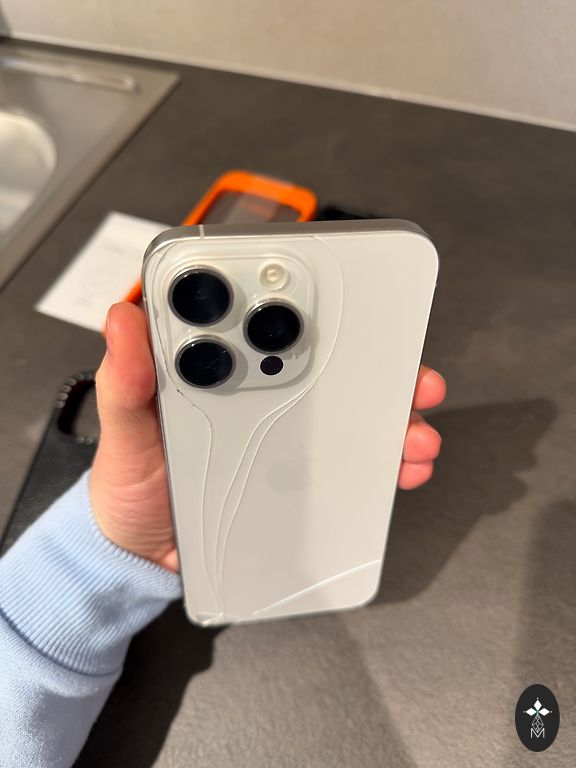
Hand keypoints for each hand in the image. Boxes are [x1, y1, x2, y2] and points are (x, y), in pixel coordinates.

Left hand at [90, 303, 445, 569]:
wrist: (145, 555)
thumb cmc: (131, 486)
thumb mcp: (123, 432)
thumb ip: (125, 382)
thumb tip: (124, 318)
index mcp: (216, 372)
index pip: (263, 324)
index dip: (302, 305)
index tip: (335, 299)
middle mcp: (259, 394)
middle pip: (328, 365)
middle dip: (376, 364)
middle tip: (407, 373)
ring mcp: (283, 435)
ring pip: (350, 412)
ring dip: (391, 415)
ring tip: (412, 432)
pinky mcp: (299, 475)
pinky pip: (349, 462)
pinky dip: (383, 463)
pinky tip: (401, 468)